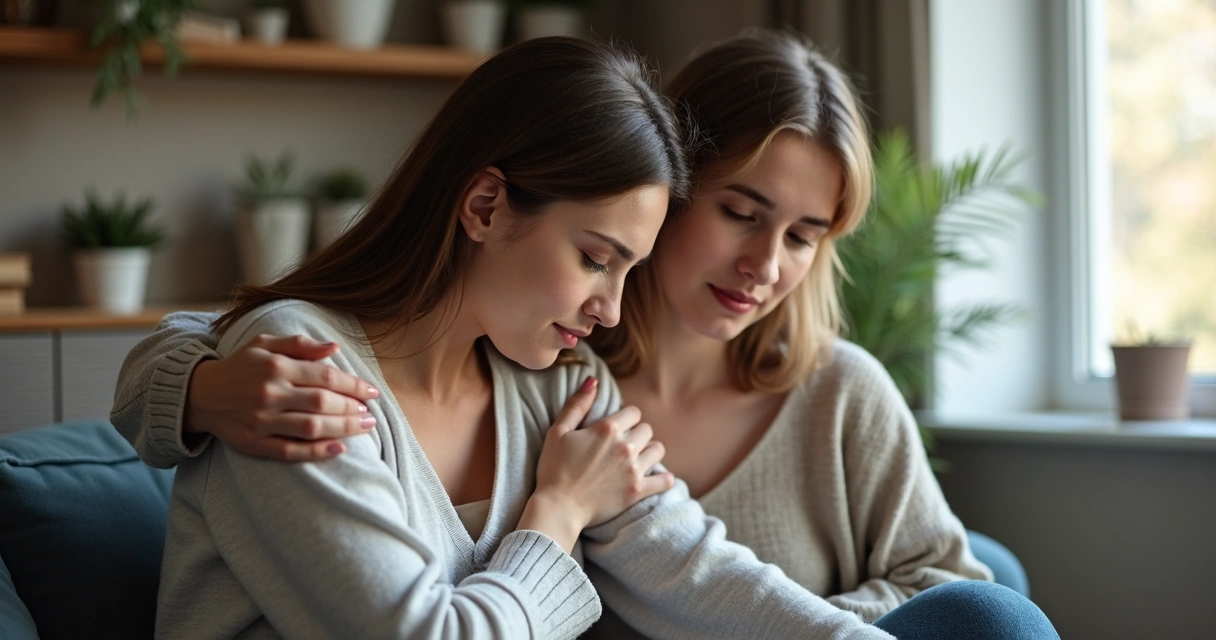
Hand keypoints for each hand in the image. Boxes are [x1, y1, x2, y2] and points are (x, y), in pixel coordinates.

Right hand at [185, 334, 380, 461]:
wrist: (198, 394)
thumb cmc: (240, 367)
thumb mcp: (265, 344)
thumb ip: (300, 344)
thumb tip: (335, 347)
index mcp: (275, 366)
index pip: (326, 376)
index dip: (354, 385)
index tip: (372, 392)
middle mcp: (269, 393)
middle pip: (322, 402)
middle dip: (353, 408)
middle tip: (371, 413)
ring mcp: (260, 420)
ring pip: (311, 427)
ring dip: (343, 429)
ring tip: (364, 428)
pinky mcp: (252, 443)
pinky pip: (290, 451)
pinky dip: (317, 452)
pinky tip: (339, 448)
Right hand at [518, 377, 673, 551]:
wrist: (558, 507)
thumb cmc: (554, 469)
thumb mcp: (558, 432)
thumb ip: (577, 404)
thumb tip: (593, 380)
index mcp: (607, 429)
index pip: (634, 412)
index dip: (626, 418)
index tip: (618, 427)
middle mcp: (625, 446)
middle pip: (646, 430)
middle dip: (636, 434)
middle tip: (624, 445)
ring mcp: (633, 469)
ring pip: (658, 450)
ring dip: (649, 452)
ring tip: (638, 459)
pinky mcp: (637, 491)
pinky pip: (664, 480)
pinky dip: (664, 479)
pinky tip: (659, 478)